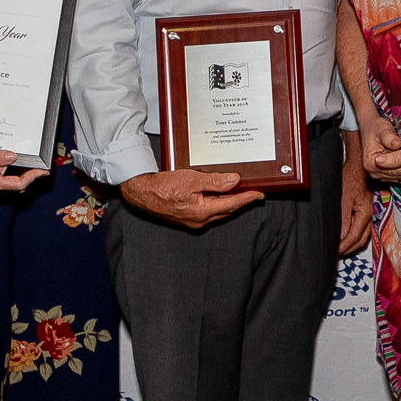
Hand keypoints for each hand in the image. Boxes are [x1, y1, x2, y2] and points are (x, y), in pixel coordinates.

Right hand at [119, 167, 263, 229]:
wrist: (141, 193)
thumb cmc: (162, 187)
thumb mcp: (192, 180)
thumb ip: (214, 181)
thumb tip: (234, 181)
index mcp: (203, 212)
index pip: (232, 205)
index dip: (247, 198)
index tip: (259, 195)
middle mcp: (199, 220)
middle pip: (227, 210)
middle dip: (240, 201)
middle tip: (252, 192)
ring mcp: (192, 221)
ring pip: (217, 211)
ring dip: (228, 202)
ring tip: (237, 190)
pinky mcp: (186, 218)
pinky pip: (207, 210)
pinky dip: (215, 202)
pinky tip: (217, 193)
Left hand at [338, 132, 374, 254]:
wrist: (359, 165)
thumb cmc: (351, 177)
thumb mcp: (343, 196)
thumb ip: (342, 217)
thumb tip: (341, 236)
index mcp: (364, 213)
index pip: (354, 237)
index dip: (343, 247)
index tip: (333, 252)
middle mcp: (368, 216)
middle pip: (360, 240)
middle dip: (347, 249)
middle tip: (334, 254)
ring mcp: (368, 214)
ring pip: (362, 237)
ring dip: (351, 246)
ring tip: (339, 250)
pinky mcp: (365, 212)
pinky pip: (362, 230)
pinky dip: (354, 238)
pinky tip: (346, 238)